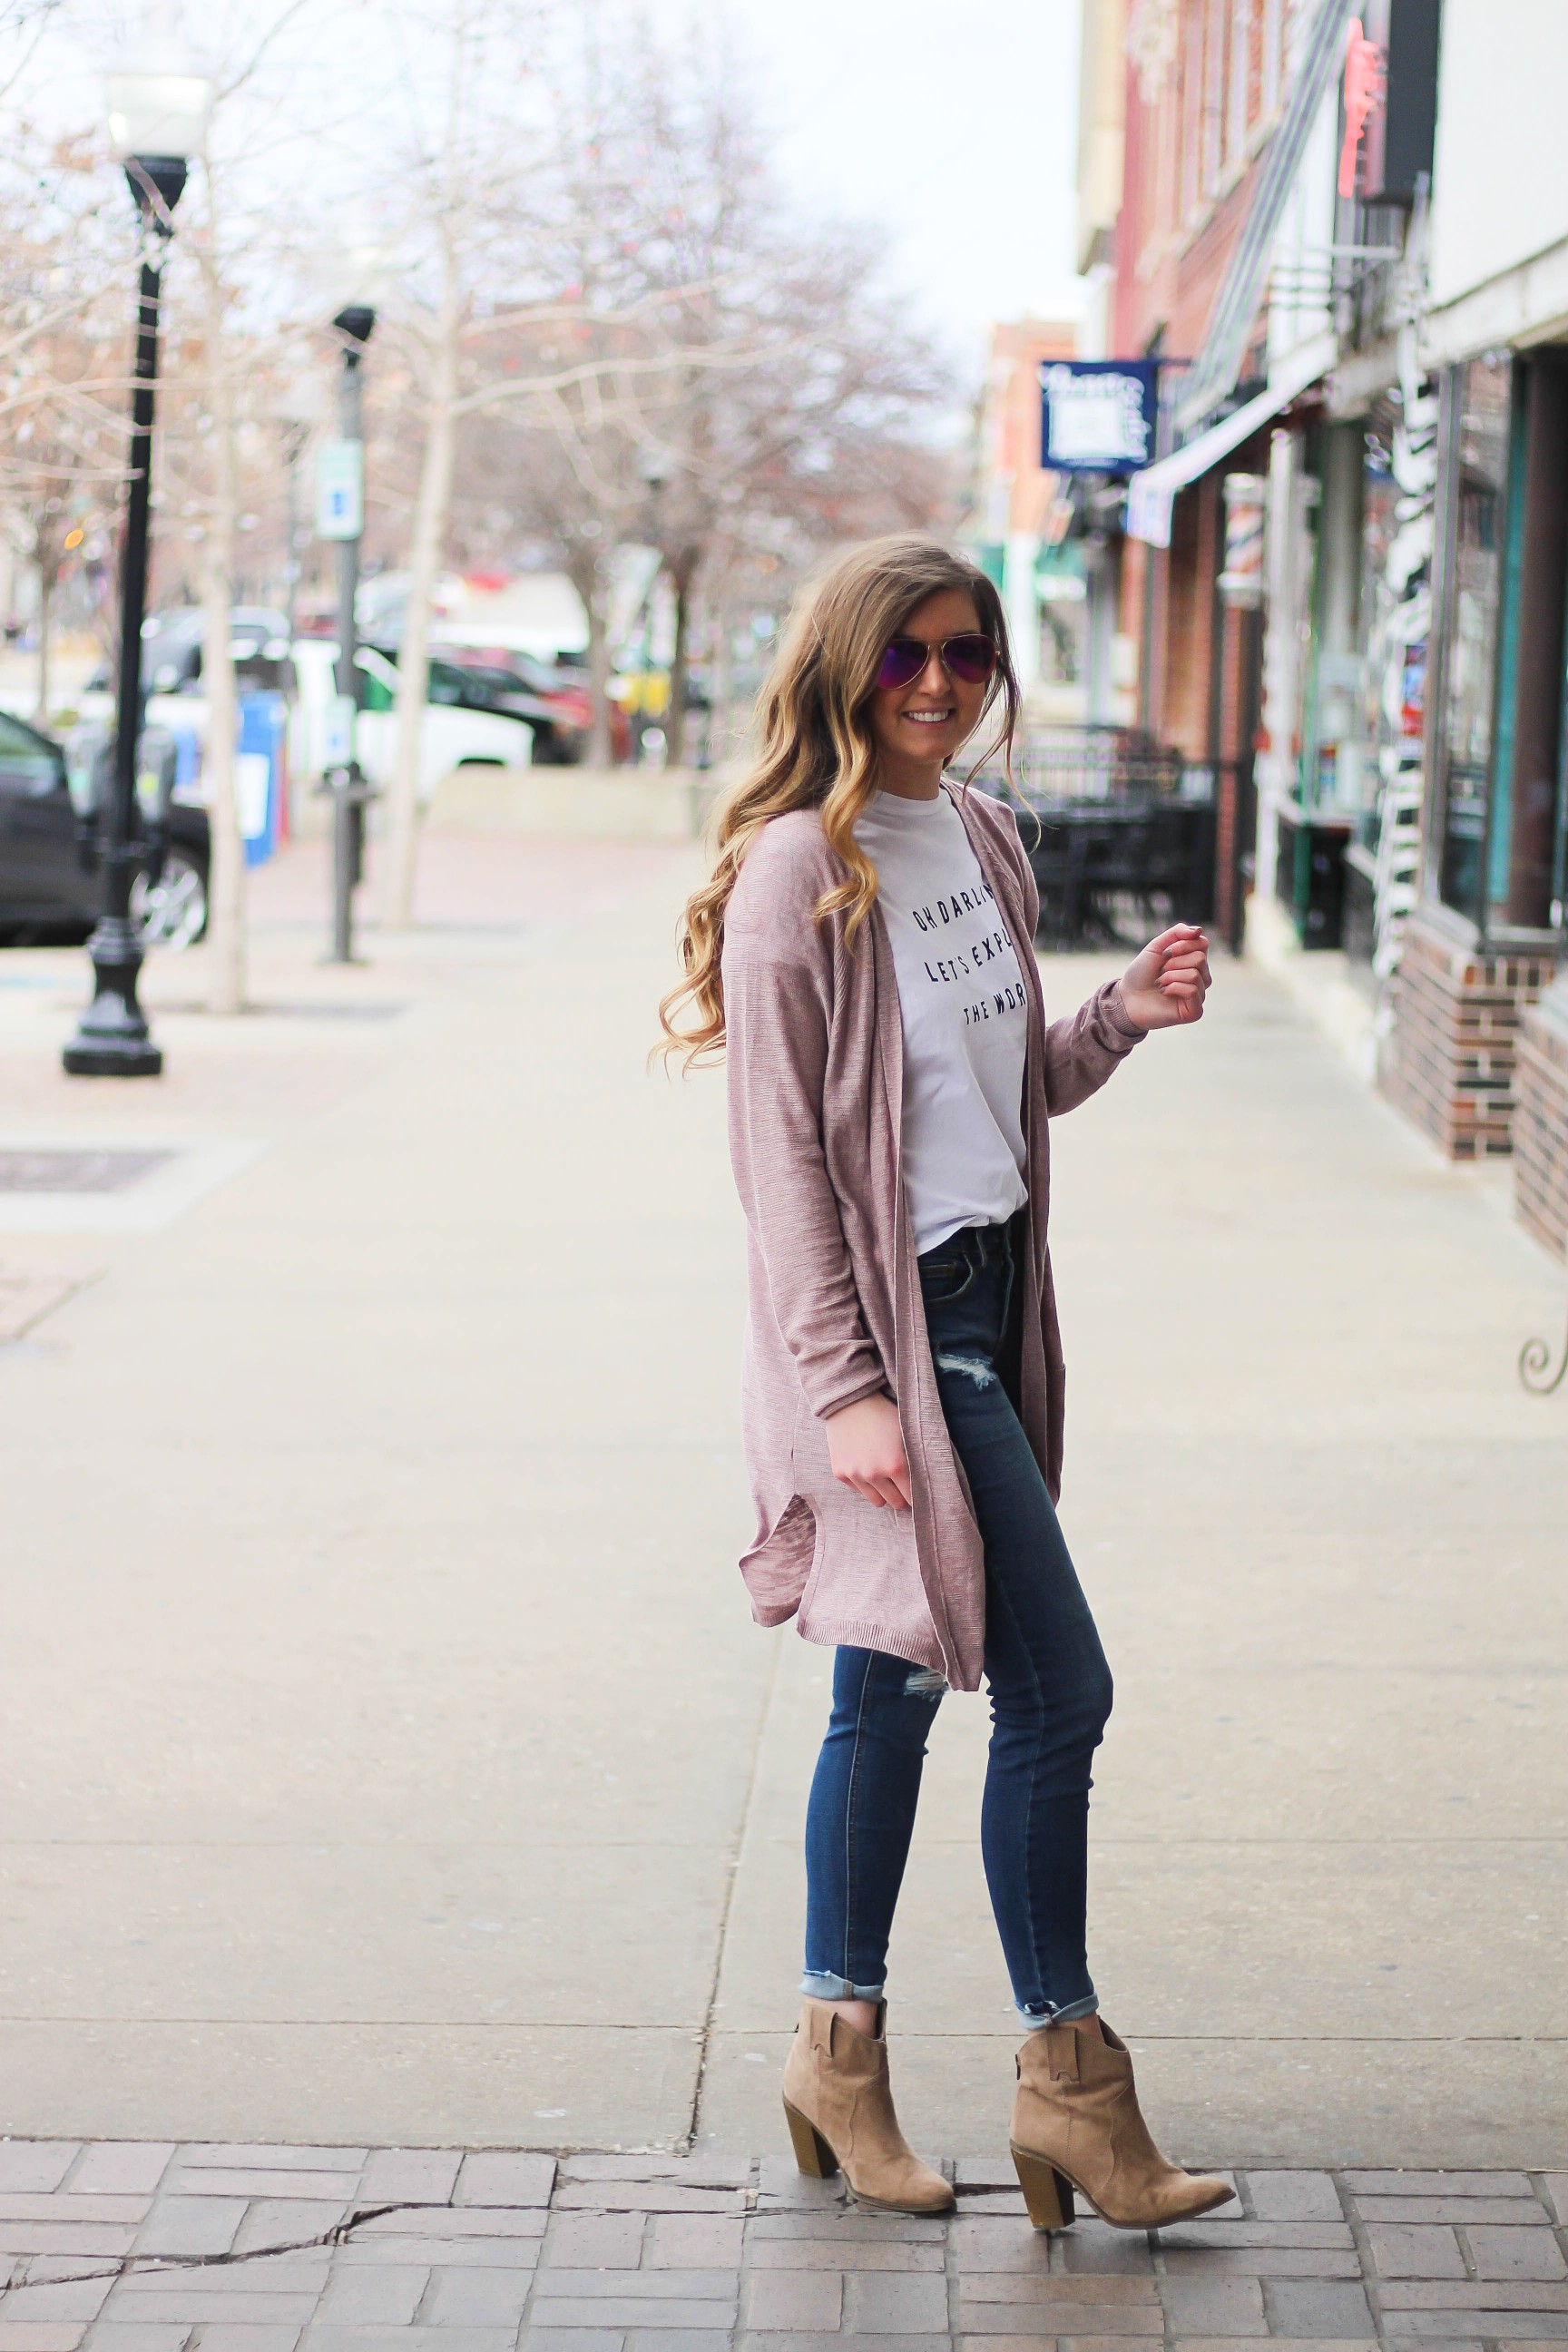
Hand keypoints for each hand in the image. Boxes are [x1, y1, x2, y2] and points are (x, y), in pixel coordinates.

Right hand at [825, 1393, 910, 1509]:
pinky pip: (857, 1490)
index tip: (916, 1491)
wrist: (849, 1401)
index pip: (911, 1497)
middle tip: (900, 1484)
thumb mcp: (906, 1432)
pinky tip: (864, 1464)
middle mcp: (874, 1474)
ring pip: (876, 1501)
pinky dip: (863, 1483)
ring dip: (882, 1492)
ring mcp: (854, 1475)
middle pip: (894, 1502)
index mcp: (895, 1465)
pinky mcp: (839, 1473)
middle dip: (900, 1495)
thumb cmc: (883, 1413)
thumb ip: (915, 1458)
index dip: (916, 1495)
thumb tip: (928, 1480)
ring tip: (883, 1476)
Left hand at [1119, 923, 1211, 1030]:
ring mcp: (1199, 995)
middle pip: (1199, 958)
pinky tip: (1164, 993)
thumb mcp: (1157, 946)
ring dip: (1170, 976)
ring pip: (1194, 974)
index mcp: (1195, 962)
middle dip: (1173, 962)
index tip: (1163, 954)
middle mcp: (1201, 977)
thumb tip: (1200, 930)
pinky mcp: (1195, 1011)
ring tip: (1160, 983)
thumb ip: (1178, 933)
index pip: (1203, 943)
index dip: (1181, 945)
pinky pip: (1192, 990)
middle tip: (1160, 972)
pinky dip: (1173, 987)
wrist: (1127, 998)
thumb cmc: (1142, 974)